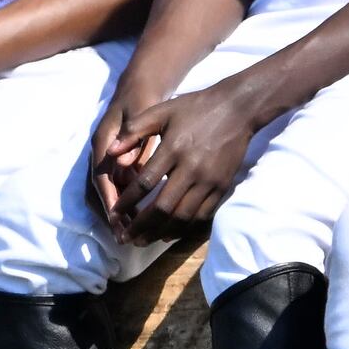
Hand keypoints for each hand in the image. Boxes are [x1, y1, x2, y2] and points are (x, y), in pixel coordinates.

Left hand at [111, 83, 261, 232]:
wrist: (238, 109)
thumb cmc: (195, 108)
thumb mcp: (162, 111)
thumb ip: (134, 130)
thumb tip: (110, 153)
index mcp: (173, 149)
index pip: (145, 184)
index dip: (127, 202)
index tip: (114, 214)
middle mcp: (191, 169)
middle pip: (163, 207)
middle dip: (142, 226)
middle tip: (127, 237)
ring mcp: (209, 180)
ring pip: (183, 217)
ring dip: (161, 232)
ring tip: (144, 240)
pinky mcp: (222, 187)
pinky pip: (202, 215)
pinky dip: (184, 228)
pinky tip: (170, 233)